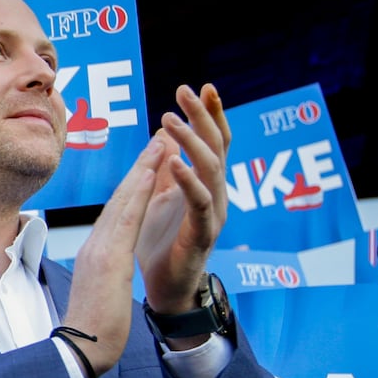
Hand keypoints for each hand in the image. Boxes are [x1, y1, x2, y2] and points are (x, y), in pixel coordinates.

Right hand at [59, 136, 164, 377]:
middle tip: (159, 137)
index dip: (135, 185)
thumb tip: (106, 271)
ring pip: (125, 199)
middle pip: (121, 198)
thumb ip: (104, 275)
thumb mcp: (100, 294)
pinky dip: (140, 190)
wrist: (81, 351)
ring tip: (161, 140)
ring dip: (144, 167)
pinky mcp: (109, 257)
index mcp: (97, 254)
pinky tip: (153, 171)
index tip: (150, 164)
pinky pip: (128, 217)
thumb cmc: (92, 331)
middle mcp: (96, 244)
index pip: (119, 213)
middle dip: (141, 166)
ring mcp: (101, 249)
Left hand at [136, 83, 231, 315]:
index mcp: (205, 185)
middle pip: (216, 148)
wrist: (165, 290)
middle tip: (185, 91)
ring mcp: (212, 215)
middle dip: (202, 117)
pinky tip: (175, 163)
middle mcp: (215, 195)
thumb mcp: (160, 198)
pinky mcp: (202, 235)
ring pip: (211, 171)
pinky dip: (189, 181)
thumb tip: (164, 132)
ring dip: (192, 143)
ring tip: (172, 121)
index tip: (201, 87)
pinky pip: (199, 203)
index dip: (210, 115)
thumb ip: (166, 169)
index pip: (213, 142)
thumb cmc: (162, 245)